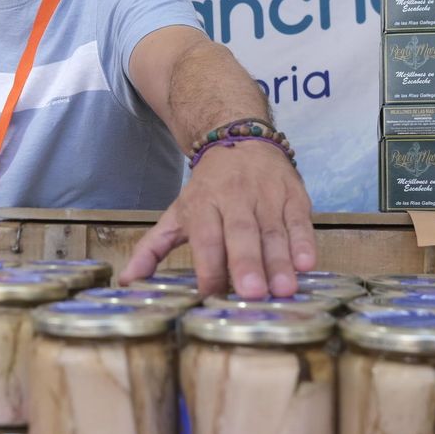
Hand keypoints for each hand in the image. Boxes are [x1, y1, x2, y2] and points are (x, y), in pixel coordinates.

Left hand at [120, 140, 316, 297]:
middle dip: (246, 264)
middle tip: (252, 293)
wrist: (238, 137)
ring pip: (274, 232)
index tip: (212, 296)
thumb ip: (151, 249)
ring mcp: (267, 195)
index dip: (209, 268)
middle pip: (240, 234)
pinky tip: (308, 265)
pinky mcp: (294, 194)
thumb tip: (126, 281)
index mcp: (202, 205)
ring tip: (284, 290)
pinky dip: (305, 243)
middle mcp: (235, 198)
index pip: (205, 239)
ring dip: (280, 262)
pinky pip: (300, 221)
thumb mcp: (176, 213)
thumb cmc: (207, 188)